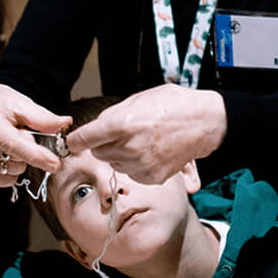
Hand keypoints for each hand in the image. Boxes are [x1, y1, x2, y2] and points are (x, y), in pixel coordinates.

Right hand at [0, 84, 71, 186]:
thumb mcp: (20, 102)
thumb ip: (42, 117)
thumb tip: (65, 124)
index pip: (14, 145)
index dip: (36, 155)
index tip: (55, 164)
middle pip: (19, 159)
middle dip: (29, 148)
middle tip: (21, 131)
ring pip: (16, 171)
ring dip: (20, 159)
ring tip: (9, 140)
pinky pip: (7, 179)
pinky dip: (12, 168)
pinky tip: (3, 151)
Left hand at [66, 84, 226, 183]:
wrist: (204, 123)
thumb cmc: (173, 105)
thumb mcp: (138, 99)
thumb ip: (113, 114)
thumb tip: (95, 127)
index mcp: (122, 124)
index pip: (85, 139)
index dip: (75, 141)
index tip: (72, 142)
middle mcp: (129, 147)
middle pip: (98, 153)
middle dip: (104, 144)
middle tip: (122, 133)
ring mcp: (141, 165)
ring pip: (114, 164)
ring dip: (120, 155)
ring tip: (140, 140)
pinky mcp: (152, 177)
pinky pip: (131, 173)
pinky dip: (135, 165)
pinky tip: (150, 151)